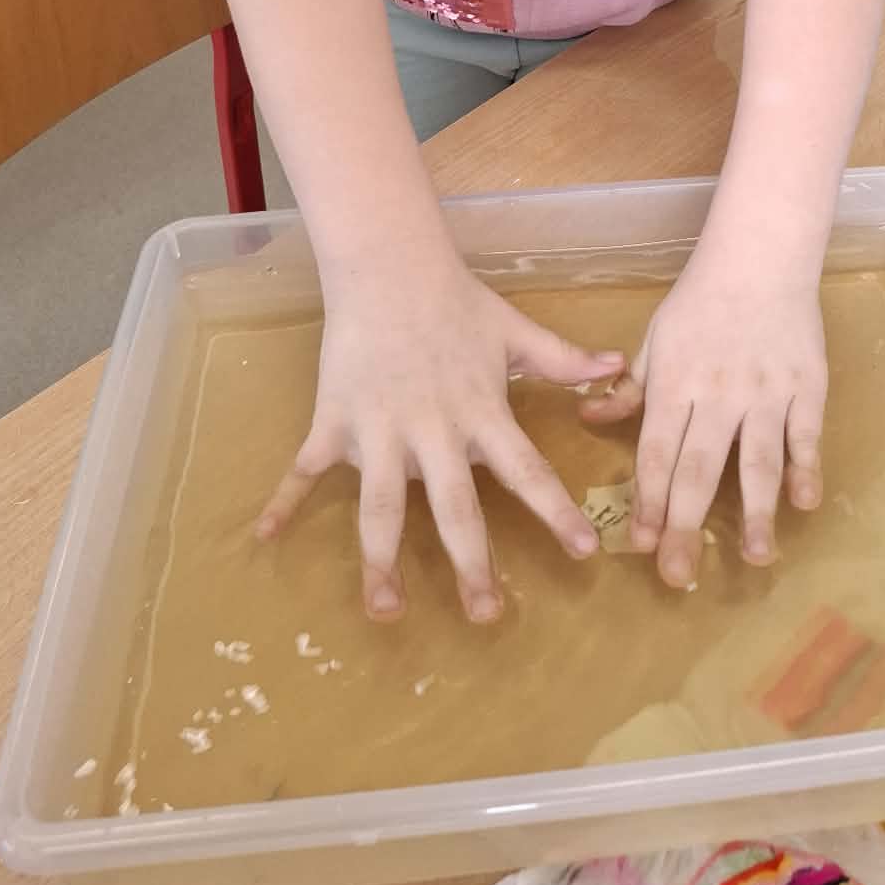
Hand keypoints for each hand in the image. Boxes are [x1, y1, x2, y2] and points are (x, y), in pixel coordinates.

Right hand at [255, 256, 624, 622]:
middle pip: (455, 508)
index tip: (585, 553)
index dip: (556, 512)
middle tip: (488, 616)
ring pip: (380, 507)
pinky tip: (266, 537)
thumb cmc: (456, 301)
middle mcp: (432, 431)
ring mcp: (379, 430)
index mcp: (481, 412)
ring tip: (386, 612)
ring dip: (381, 562)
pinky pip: (306, 468)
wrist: (388, 267)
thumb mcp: (516, 331)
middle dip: (472, 564)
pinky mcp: (334, 421)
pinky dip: (284, 501)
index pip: (528, 470)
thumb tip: (618, 367)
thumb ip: (564, 359)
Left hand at [582, 243, 825, 589]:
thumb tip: (588, 419)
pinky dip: (807, 468)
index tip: (642, 544)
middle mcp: (719, 394)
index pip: (657, 452)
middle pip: (700, 468)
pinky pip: (806, 434)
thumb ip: (629, 388)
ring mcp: (767, 391)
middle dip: (686, 525)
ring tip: (755, 556)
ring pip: (759, 460)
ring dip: (756, 511)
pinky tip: (805, 503)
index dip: (648, 500)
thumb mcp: (655, 338)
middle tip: (679, 576)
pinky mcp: (808, 385)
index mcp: (676, 382)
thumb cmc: (700, 299)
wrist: (760, 255)